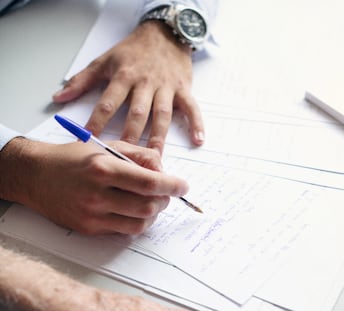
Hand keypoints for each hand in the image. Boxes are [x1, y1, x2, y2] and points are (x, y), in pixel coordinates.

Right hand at [0, 137, 187, 234]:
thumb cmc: (72, 159)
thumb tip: (163, 170)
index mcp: (104, 168)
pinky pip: (123, 231)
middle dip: (164, 201)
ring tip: (150, 203)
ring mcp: (93, 215)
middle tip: (166, 194)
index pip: (149, 182)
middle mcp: (98, 194)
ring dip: (153, 215)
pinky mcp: (89, 229)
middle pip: (148, 206)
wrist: (36, 176)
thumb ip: (138, 155)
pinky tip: (132, 211)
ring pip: (139, 224)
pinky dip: (135, 222)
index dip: (172, 186)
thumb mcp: (105, 147)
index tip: (183, 186)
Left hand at [53, 21, 203, 152]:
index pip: (108, 102)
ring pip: (162, 115)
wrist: (164, 32)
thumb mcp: (104, 60)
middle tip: (126, 159)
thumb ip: (81, 81)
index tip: (91, 142)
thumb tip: (58, 98)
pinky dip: (196, 123)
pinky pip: (191, 108)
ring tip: (156, 158)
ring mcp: (165, 87)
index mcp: (123, 76)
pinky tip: (198, 140)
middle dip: (130, 136)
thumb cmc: (133, 50)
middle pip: (136, 113)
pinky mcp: (183, 89)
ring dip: (158, 137)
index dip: (98, 122)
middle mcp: (145, 83)